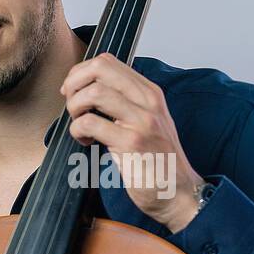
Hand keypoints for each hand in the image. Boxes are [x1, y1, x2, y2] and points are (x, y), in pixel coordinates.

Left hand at [60, 52, 203, 232]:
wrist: (180, 192)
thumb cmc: (159, 161)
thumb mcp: (149, 122)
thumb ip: (126, 103)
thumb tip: (88, 90)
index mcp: (150, 93)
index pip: (107, 61)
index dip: (81, 73)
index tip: (74, 92)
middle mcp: (148, 102)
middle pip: (99, 68)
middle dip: (74, 84)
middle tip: (73, 107)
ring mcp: (141, 121)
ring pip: (93, 93)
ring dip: (75, 108)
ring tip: (80, 125)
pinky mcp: (131, 143)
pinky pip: (89, 123)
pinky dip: (77, 131)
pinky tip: (86, 141)